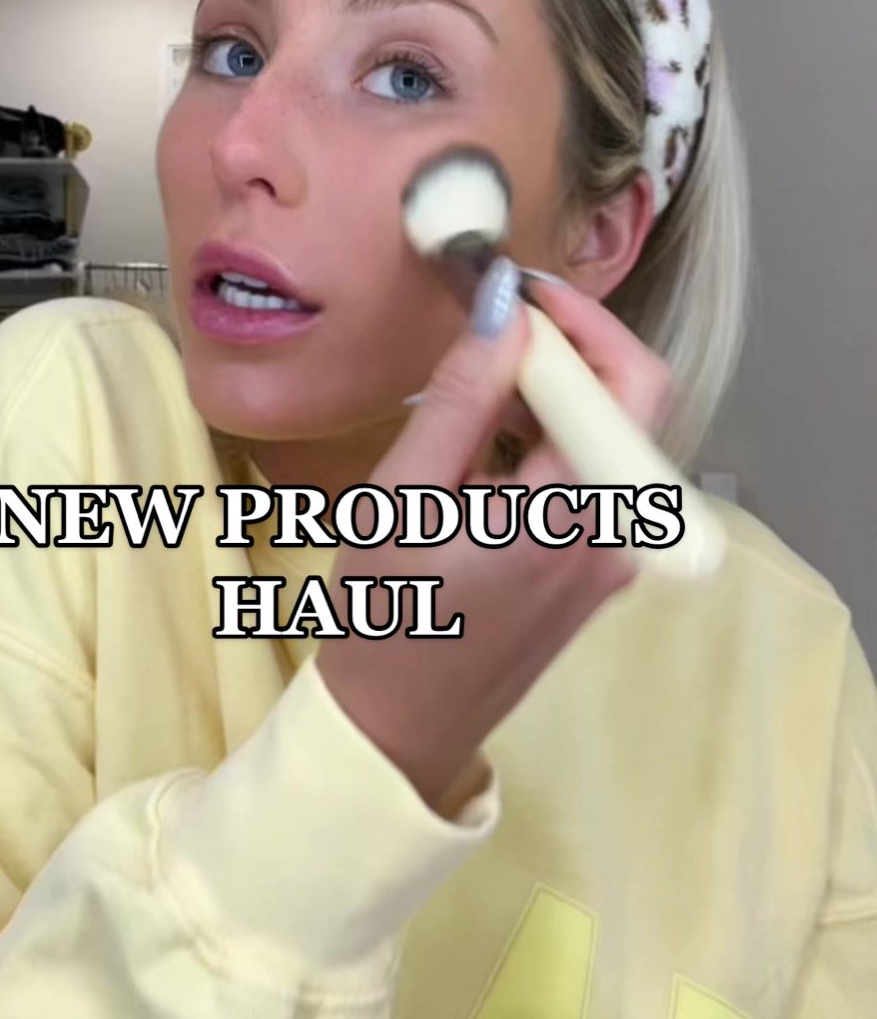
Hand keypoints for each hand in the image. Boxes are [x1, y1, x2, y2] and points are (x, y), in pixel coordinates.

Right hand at [318, 265, 673, 808]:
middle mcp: (620, 535)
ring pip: (608, 440)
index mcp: (579, 514)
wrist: (396, 729)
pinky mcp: (597, 571)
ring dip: (553, 395)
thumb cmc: (390, 616)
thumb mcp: (403, 497)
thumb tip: (504, 310)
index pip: (629, 384)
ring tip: (474, 379)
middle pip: (627, 406)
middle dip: (566, 352)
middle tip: (490, 325)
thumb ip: (459, 398)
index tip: (514, 290)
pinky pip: (592, 479)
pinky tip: (484, 441)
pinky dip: (548, 441)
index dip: (582, 321)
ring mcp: (615, 558)